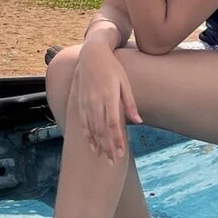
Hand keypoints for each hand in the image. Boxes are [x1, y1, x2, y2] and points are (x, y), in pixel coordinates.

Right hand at [71, 43, 141, 162]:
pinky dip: (87, 136)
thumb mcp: (125, 83)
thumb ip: (130, 103)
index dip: (116, 140)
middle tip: (114, 162)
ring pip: (91, 129)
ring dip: (98, 145)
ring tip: (105, 158)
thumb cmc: (112, 68)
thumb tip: (138, 121)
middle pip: (102, 130)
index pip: (113, 123)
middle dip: (108, 147)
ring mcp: (86, 102)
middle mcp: (95, 101)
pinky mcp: (79, 102)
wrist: (92, 55)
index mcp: (109, 96)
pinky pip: (82, 123)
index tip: (121, 153)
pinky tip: (92, 146)